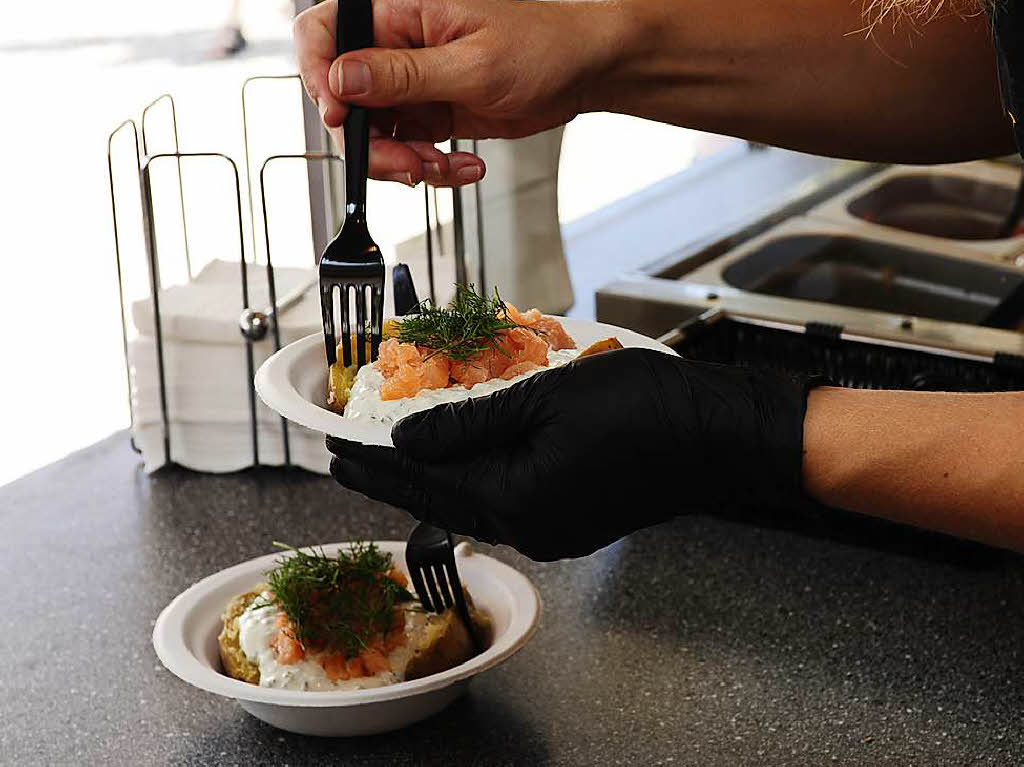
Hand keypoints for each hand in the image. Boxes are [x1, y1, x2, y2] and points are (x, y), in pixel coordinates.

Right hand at [293, 0, 622, 186]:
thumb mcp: (473, 65)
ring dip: (402, 163)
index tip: (342, 118)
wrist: (582, 71)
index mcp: (400, 10)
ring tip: (440, 167)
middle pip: (345, 97)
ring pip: (374, 133)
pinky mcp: (429, 113)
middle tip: (406, 165)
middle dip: (370, 142)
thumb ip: (404, 75)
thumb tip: (344, 77)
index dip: (320, 77)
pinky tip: (461, 165)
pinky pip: (406, 149)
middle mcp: (398, 45)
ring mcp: (412, 83)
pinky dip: (428, 167)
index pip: (326, 34)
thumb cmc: (542, 46)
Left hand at [328, 348, 814, 560]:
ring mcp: (556, 529)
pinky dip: (475, 478)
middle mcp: (531, 528)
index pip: (425, 481)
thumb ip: (469, 423)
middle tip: (347, 458)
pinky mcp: (576, 518)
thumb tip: (408, 439)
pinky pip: (508, 500)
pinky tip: (462, 460)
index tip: (334, 448)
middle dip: (394, 476)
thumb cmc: (642, 409)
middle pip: (443, 499)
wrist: (719, 434)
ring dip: (433, 477)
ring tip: (396, 457)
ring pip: (475, 502)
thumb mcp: (544, 398)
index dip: (376, 463)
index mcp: (517, 500)